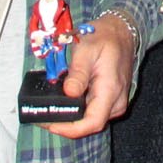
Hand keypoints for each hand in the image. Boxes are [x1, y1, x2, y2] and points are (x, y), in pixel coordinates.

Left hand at [42, 13, 136, 138]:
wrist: (121, 33)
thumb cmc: (104, 39)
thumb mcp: (86, 50)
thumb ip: (78, 73)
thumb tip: (68, 93)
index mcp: (111, 90)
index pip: (93, 122)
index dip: (70, 129)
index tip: (51, 124)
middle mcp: (116, 102)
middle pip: (89, 124)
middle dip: (65, 124)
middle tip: (42, 115)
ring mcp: (115, 103)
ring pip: (90, 120)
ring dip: (70, 119)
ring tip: (49, 109)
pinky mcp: (111, 101)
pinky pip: (93, 113)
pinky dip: (77, 111)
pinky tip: (64, 103)